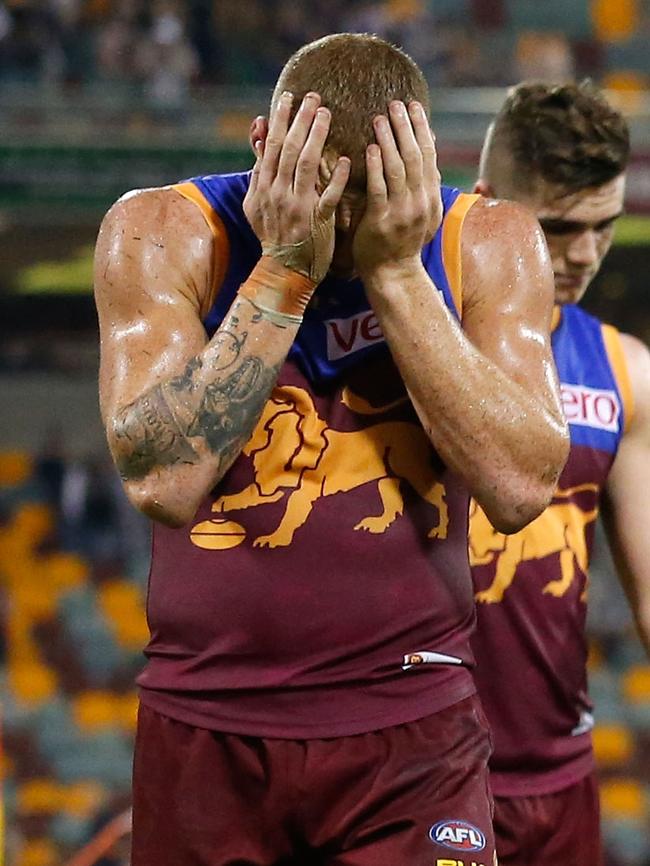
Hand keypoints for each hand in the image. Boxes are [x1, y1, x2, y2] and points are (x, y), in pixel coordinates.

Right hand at [243, 91, 350, 284]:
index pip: (271, 146)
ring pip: (306, 165)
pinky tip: (344, 160)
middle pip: (289, 149)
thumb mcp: (256, 202)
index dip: (279, 120)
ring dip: (316, 137)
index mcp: (264, 187)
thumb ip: (258, 168)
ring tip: (326, 114)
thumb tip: (259, 133)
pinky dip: (335, 178)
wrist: (284, 270)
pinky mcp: (317, 221)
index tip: (288, 97)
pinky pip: (327, 196)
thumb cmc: (273, 234)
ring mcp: (297, 207)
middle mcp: (278, 193)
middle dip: (300, 120)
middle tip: (313, 96)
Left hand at [352, 100, 442, 279]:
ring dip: (390, 140)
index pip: (429, 156)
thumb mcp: (423, 213)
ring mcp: (403, 212)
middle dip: (406, 127)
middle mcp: (421, 202)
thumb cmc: (402, 242)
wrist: (393, 274)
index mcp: (431, 198)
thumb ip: (425, 184)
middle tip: (395, 103)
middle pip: (415, 157)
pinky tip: (371, 148)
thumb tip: (429, 148)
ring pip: (399, 169)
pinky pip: (380, 189)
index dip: (422, 129)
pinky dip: (376, 167)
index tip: (414, 106)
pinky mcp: (382, 221)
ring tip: (380, 118)